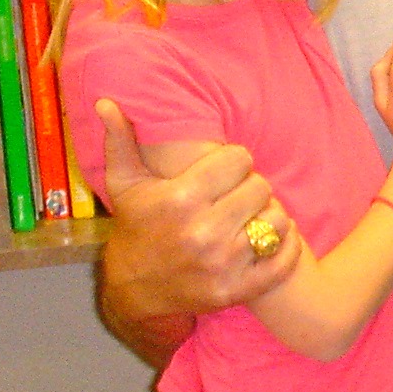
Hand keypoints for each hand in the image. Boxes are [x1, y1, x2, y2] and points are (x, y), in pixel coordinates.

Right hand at [92, 100, 296, 360]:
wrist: (136, 290)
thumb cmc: (136, 227)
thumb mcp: (124, 183)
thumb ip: (120, 140)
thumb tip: (106, 101)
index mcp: (180, 199)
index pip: (239, 159)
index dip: (234, 161)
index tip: (224, 170)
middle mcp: (203, 232)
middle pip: (261, 187)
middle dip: (251, 186)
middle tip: (238, 194)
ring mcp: (223, 264)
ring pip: (277, 220)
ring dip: (270, 215)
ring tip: (251, 216)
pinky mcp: (238, 290)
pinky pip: (284, 258)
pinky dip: (286, 245)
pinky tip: (270, 238)